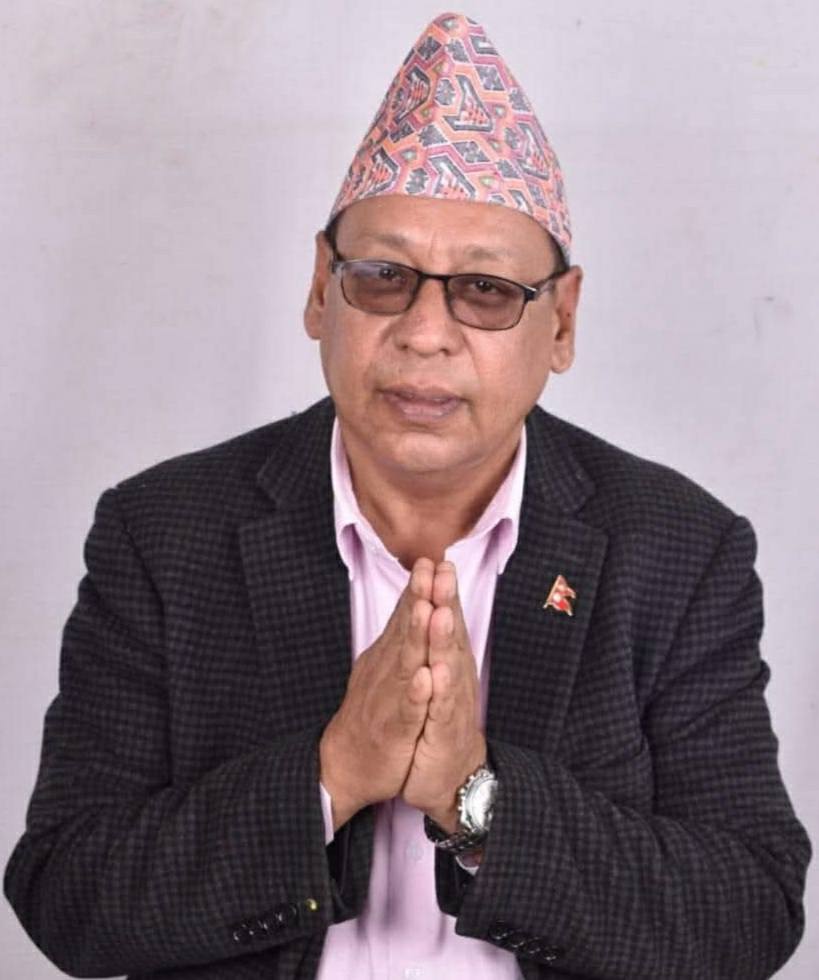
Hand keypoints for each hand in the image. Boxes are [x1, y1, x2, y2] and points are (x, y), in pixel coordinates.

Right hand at [319, 558, 434, 830]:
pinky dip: (415, 694)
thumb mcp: (387, 666)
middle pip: (406, 630)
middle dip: (420, 599)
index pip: (406, 616)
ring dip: (417, 637)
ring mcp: (389, 698)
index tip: (432, 560)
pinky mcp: (393, 730)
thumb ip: (402, 633)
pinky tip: (423, 678)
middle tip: (430, 569)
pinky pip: (406, 710)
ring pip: (405, 664)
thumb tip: (417, 598)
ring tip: (428, 610)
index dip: (419, 588)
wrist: (347, 762)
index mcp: (390, 655)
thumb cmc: (373, 711)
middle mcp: (387, 670)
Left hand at [401, 561, 485, 831]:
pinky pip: (440, 709)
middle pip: (449, 634)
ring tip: (440, 613)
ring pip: (447, 666)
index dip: (441, 591)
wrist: (450, 775)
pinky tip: (436, 673)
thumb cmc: (440, 719)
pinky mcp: (444, 732)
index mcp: (448, 660)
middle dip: (445, 602)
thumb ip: (435, 640)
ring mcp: (450, 703)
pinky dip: (438, 691)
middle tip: (442, 571)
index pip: (444, 620)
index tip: (435, 560)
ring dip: (443, 639)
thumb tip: (432, 602)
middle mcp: (454, 677)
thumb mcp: (436, 675)